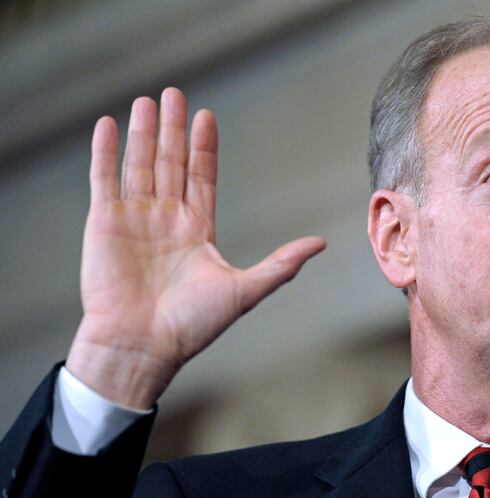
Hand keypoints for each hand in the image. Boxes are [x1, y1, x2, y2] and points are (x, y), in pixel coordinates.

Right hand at [66, 88, 325, 408]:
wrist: (142, 346)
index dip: (204, 147)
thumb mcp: (245, 290)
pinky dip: (105, 152)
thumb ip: (281, 263)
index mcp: (197, 230)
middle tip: (175, 93)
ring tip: (148, 100)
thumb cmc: (192, 325)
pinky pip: (104, 179)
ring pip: (140, 163)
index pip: (202, 177)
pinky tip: (108, 124)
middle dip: (174, 128)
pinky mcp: (104, 224)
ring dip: (143, 132)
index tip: (208, 117)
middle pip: (171, 162)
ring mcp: (134, 219)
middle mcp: (166, 219)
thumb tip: (320, 243)